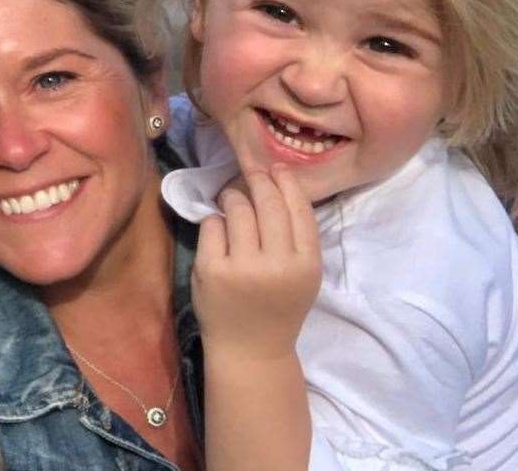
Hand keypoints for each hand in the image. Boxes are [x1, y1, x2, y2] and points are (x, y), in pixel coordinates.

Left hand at [192, 164, 321, 360]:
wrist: (250, 350)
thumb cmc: (278, 306)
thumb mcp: (303, 275)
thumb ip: (295, 237)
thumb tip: (278, 184)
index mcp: (306, 265)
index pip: (298, 209)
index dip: (287, 182)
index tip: (277, 167)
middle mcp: (277, 264)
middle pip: (267, 203)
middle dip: (258, 179)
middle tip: (252, 170)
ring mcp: (242, 267)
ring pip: (237, 209)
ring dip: (233, 197)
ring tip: (232, 200)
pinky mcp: (211, 269)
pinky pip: (212, 225)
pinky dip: (215, 221)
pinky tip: (219, 230)